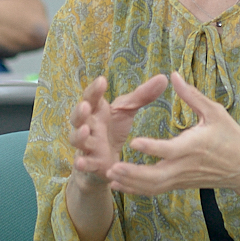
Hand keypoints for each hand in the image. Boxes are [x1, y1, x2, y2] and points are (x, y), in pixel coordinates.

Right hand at [69, 73, 169, 196]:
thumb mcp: (128, 111)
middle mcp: (88, 125)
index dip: (95, 89)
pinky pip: (83, 163)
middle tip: (85, 105)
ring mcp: (87, 145)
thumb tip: (163, 77)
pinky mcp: (90, 163)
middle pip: (78, 116)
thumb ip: (142, 95)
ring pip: (76, 139)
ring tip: (85, 130)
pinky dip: (82, 163)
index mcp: (96, 110)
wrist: (108, 158)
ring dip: (79, 135)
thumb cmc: (114, 128)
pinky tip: (82, 163)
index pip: (92, 97)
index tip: (102, 80)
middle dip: (80, 111)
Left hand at [111, 75, 239, 228]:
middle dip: (132, 174)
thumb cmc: (231, 138)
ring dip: (131, 184)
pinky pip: (156, 190)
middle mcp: (184, 166)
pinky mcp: (180, 184)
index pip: (168, 150)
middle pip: (155, 176)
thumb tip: (173, 75)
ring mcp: (181, 179)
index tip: (133, 141)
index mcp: (192, 147)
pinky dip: (138, 190)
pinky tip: (121, 184)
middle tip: (111, 168)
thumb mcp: (215, 112)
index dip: (151, 147)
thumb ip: (192, 95)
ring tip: (110, 177)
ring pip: (153, 187)